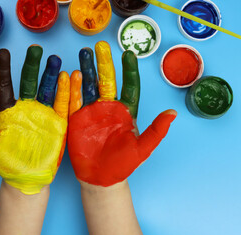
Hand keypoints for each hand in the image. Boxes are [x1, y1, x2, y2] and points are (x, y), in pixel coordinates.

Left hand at [0, 45, 69, 194]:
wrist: (27, 179)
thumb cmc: (7, 164)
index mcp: (8, 112)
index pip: (5, 86)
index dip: (4, 69)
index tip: (3, 53)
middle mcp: (26, 109)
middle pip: (29, 82)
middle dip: (32, 66)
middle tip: (35, 50)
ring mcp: (43, 114)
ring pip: (47, 89)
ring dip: (51, 75)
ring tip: (54, 60)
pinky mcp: (57, 122)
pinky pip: (62, 104)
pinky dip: (66, 91)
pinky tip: (69, 77)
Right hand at [68, 41, 176, 186]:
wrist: (101, 178)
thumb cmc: (123, 164)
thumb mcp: (142, 148)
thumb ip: (156, 131)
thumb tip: (173, 113)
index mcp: (126, 112)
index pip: (129, 86)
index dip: (129, 71)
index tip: (128, 54)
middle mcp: (108, 108)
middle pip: (107, 81)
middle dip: (104, 64)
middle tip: (100, 47)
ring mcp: (92, 112)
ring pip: (88, 86)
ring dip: (86, 70)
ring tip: (83, 54)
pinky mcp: (77, 119)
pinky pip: (73, 101)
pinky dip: (71, 89)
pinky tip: (69, 75)